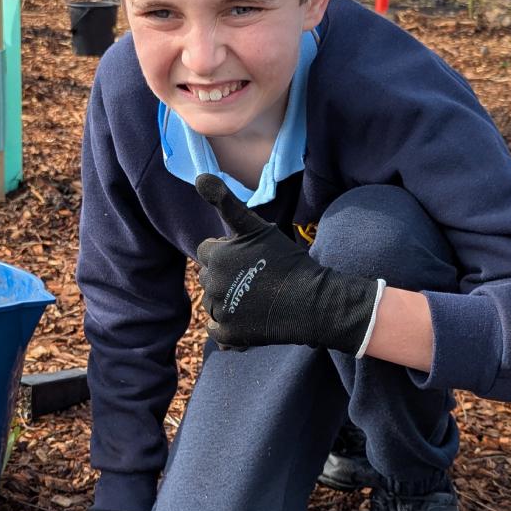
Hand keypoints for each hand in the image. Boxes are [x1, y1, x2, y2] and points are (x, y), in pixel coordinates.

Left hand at [194, 173, 383, 354]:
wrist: (312, 302)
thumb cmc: (286, 260)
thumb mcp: (256, 227)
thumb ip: (225, 201)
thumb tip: (198, 176)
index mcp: (216, 255)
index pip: (207, 250)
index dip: (228, 252)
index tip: (250, 257)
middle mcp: (212, 283)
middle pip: (208, 276)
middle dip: (225, 275)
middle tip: (256, 278)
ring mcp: (220, 310)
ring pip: (211, 303)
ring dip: (227, 300)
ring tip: (255, 298)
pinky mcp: (228, 335)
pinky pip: (216, 329)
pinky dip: (229, 326)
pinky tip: (250, 318)